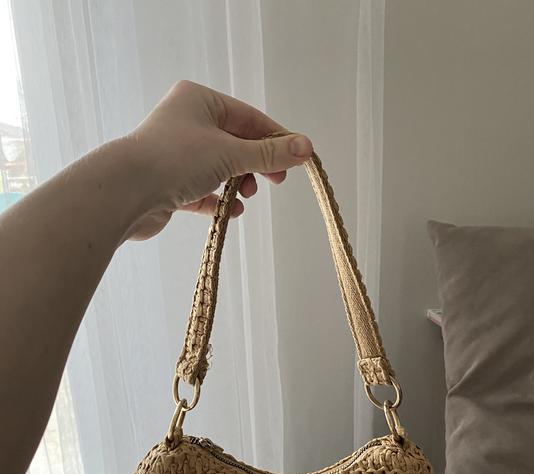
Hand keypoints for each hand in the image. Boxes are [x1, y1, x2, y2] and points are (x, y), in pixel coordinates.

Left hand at [124, 80, 312, 239]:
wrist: (126, 192)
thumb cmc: (176, 160)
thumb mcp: (231, 153)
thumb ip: (270, 153)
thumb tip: (307, 148)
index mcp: (199, 101)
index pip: (248, 118)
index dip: (275, 139)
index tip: (297, 160)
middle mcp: (186, 122)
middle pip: (235, 142)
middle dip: (256, 164)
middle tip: (276, 181)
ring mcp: (175, 154)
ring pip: (219, 168)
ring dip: (237, 183)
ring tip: (244, 195)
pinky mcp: (168, 184)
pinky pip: (202, 190)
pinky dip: (218, 200)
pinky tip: (230, 211)